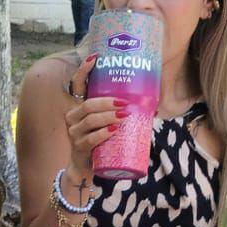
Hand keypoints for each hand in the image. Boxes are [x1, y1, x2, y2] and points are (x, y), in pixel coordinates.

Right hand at [65, 54, 124, 182]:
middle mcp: (73, 117)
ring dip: (108, 117)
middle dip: (107, 102)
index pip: (77, 84)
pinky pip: (90, 139)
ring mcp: (74, 133)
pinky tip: (113, 130)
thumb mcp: (108, 126)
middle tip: (124, 102)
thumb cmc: (101, 143)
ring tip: (123, 116)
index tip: (94, 58)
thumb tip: (153, 107)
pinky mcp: (79, 148)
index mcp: (79, 107)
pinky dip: (102, 134)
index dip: (83, 71)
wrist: (87, 168)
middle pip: (88, 104)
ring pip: (90, 120)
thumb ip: (121, 114)